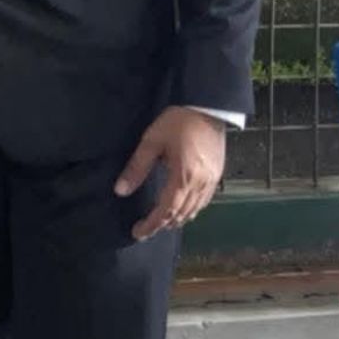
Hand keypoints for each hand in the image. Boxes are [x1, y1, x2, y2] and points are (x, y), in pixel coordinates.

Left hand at [114, 106, 225, 239]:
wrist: (209, 106)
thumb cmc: (178, 121)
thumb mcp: (152, 142)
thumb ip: (136, 168)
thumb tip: (120, 191)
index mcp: (183, 178)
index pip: (166, 211)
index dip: (151, 225)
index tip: (137, 233)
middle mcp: (200, 184)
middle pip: (181, 215)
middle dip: (162, 225)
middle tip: (145, 229)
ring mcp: (212, 180)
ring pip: (194, 210)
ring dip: (177, 219)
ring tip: (161, 222)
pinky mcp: (218, 174)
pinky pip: (205, 201)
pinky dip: (192, 209)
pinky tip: (183, 208)